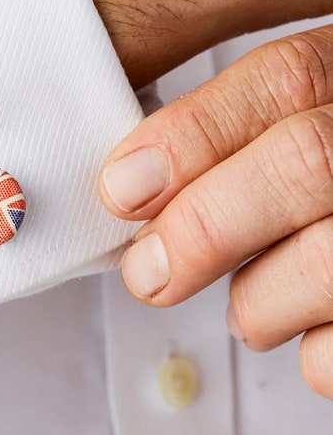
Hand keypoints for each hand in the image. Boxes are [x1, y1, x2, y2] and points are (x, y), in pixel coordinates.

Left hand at [97, 26, 332, 398]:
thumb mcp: (312, 118)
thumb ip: (242, 131)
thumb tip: (135, 186)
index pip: (286, 79)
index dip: (190, 135)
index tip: (123, 188)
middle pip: (304, 162)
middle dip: (202, 227)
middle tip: (148, 272)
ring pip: (327, 261)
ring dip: (256, 303)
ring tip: (248, 310)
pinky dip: (314, 354)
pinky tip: (306, 332)